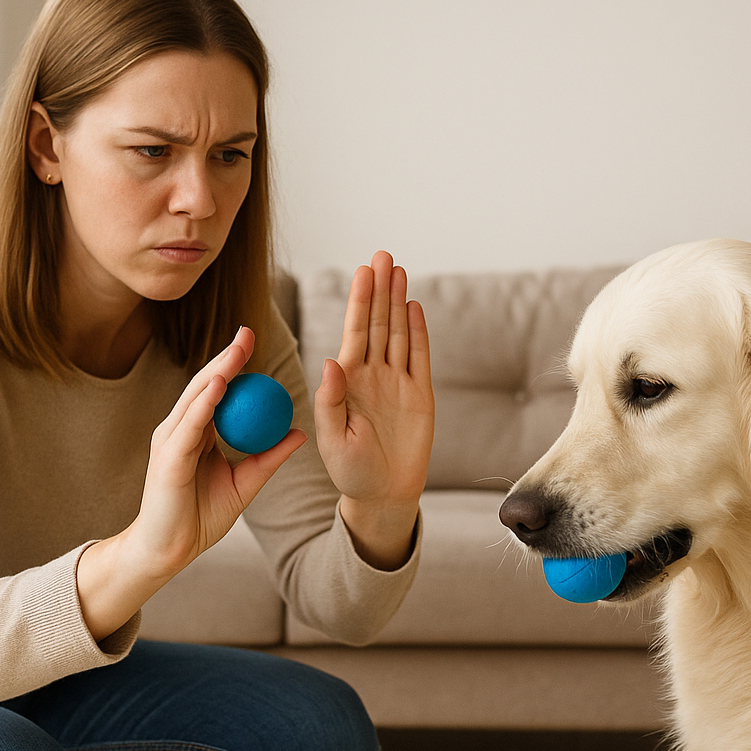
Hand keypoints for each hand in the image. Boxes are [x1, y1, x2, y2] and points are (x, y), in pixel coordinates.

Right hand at [77, 327, 306, 638]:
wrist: (170, 551)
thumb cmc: (201, 517)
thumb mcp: (245, 483)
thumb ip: (269, 457)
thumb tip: (299, 432)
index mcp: (197, 432)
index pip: (218, 391)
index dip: (235, 366)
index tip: (255, 343)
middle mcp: (180, 429)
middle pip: (205, 385)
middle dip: (227, 357)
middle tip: (248, 331)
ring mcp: (170, 440)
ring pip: (195, 397)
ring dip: (217, 371)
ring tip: (238, 348)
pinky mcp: (166, 457)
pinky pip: (188, 424)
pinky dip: (204, 403)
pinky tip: (220, 384)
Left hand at [315, 251, 434, 568]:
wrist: (383, 495)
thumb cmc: (350, 471)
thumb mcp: (331, 439)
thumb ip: (330, 401)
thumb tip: (330, 361)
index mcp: (347, 381)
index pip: (354, 332)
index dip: (359, 301)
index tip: (362, 272)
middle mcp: (372, 374)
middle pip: (378, 323)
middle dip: (379, 289)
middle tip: (381, 255)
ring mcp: (397, 382)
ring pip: (398, 333)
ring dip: (398, 301)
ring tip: (397, 269)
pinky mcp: (420, 395)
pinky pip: (420, 356)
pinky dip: (418, 332)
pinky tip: (414, 307)